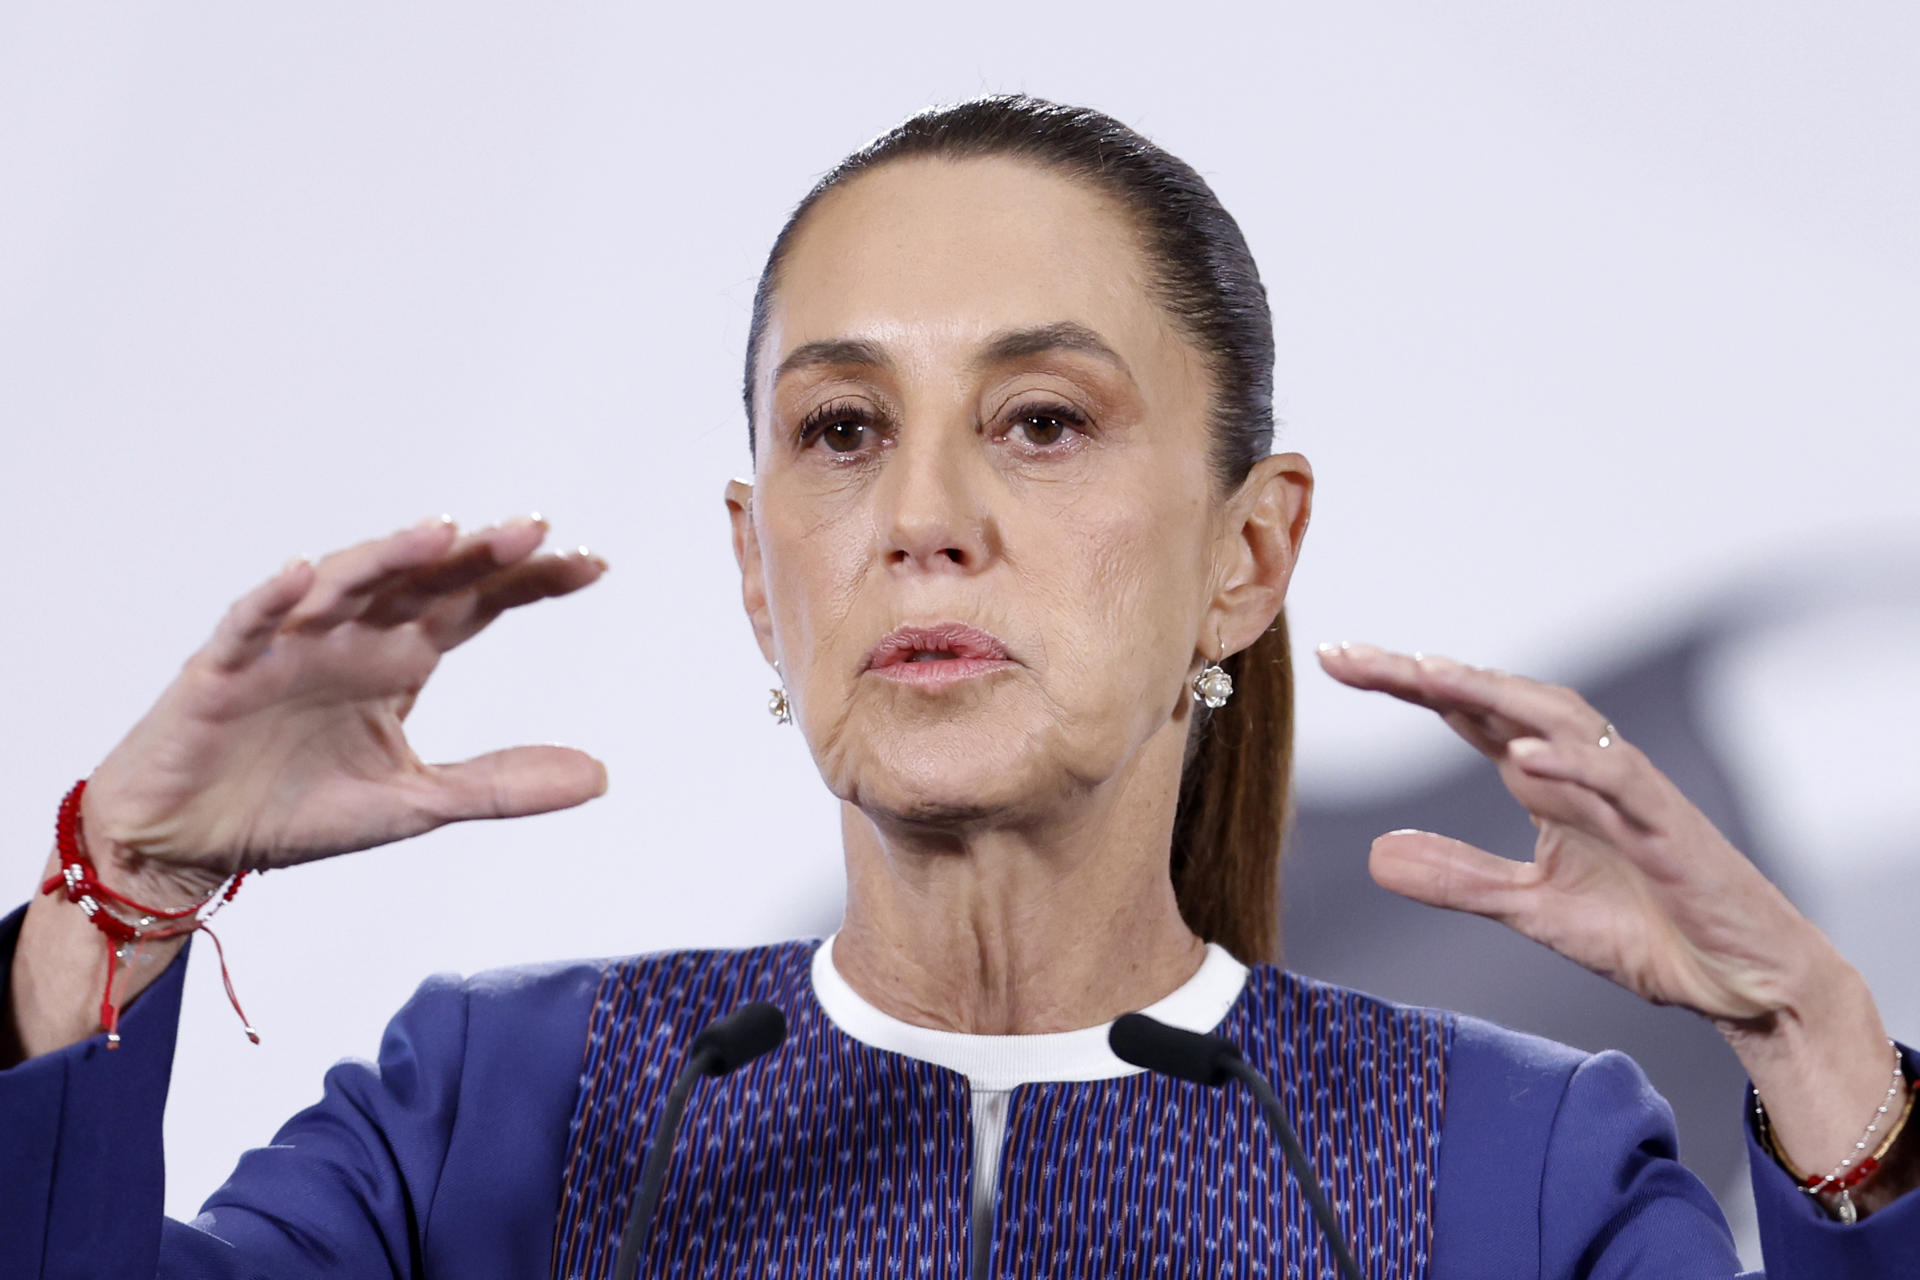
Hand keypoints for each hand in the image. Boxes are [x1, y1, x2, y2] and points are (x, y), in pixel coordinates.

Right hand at [81, 515, 608, 906]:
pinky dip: (271, 601)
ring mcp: (287, 645)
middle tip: (532, 530)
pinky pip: (247, 626)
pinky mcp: (221, 671)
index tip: (593, 563)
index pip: (476, 602)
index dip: (529, 580)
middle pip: (421, 579)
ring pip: (341, 585)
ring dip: (387, 556)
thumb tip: (598, 775)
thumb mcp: (417, 803)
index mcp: (400, 658)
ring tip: (438, 533)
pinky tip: (300, 576)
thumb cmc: (295, 807)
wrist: (190, 844)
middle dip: (474, 553)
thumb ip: (501, 783)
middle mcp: (351, 636)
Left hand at [1317, 642, 1901, 1186]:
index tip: (1337, 662)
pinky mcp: (1669, 829)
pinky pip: (1619, 782)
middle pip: (1498, 699)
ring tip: (1427, 674)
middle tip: (1354, 656)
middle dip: (1427, 673)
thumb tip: (1376, 853)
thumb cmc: (1648, 931)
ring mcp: (1628, 793)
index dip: (1404, 684)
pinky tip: (1521, 754)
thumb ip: (1459, 877)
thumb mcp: (1529, 909)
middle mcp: (1582, 770)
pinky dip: (1571, 764)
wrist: (1743, 985)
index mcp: (1545, 781)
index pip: (1464, 715)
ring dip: (1493, 694)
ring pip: (1559, 720)